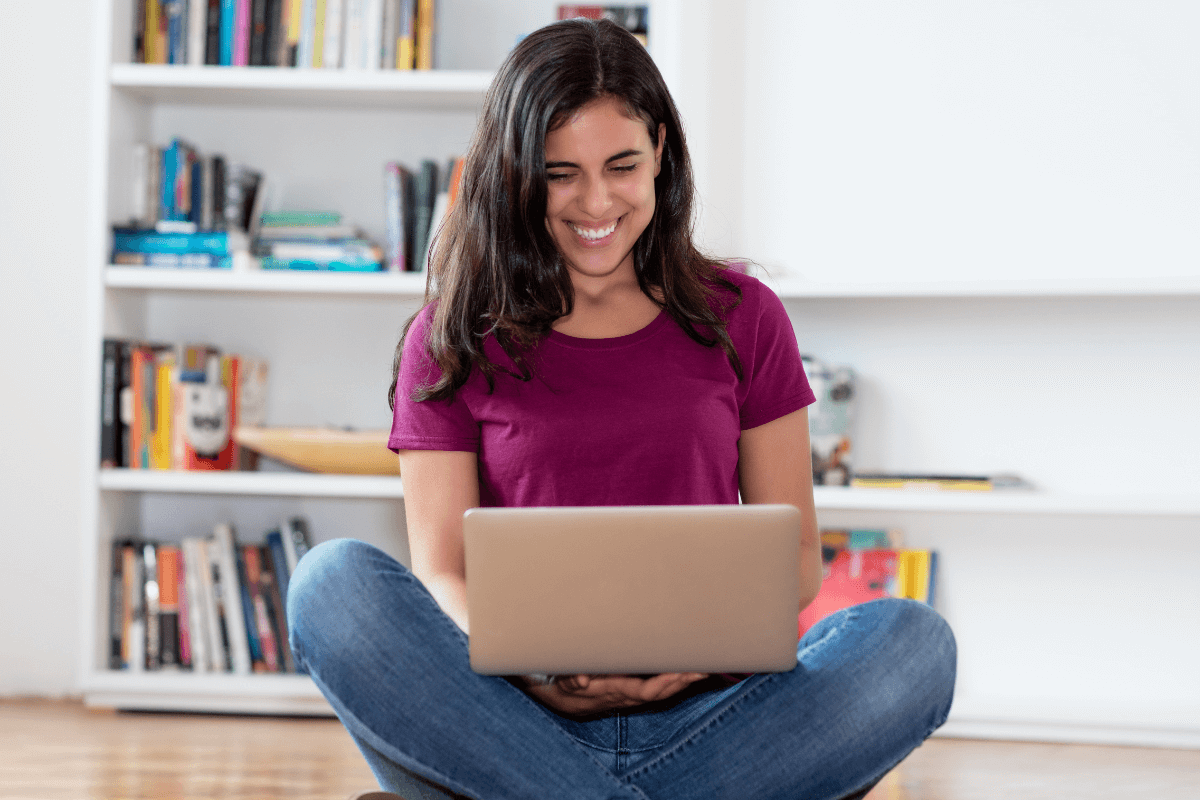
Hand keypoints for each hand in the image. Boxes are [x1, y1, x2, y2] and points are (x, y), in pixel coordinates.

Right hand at [521, 672, 708, 716]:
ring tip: (707, 667)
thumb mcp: (566, 679)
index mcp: (617, 690)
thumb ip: (572, 678)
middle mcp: (630, 694)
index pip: (647, 689)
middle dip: (684, 679)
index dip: (666, 682)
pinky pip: (662, 686)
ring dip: (685, 679)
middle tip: (705, 666)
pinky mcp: (637, 688)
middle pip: (663, 690)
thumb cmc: (568, 683)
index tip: (682, 672)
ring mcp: (636, 693)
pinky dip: (678, 679)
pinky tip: (693, 670)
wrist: (566, 700)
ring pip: (665, 689)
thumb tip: (581, 678)